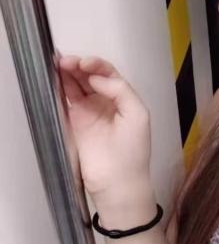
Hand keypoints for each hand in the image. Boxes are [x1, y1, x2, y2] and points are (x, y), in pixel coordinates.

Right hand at [57, 54, 151, 198]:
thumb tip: (96, 78)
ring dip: (67, 73)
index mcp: (123, 98)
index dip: (96, 65)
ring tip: (58, 64)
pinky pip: (67, 100)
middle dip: (79, 66)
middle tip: (66, 62)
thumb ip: (120, 91)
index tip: (84, 64)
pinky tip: (55, 77)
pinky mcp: (75, 122)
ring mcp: (89, 111)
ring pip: (76, 85)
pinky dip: (60, 87)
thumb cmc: (132, 150)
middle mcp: (105, 101)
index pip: (108, 74)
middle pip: (89, 76)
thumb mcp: (137, 115)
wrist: (117, 181)